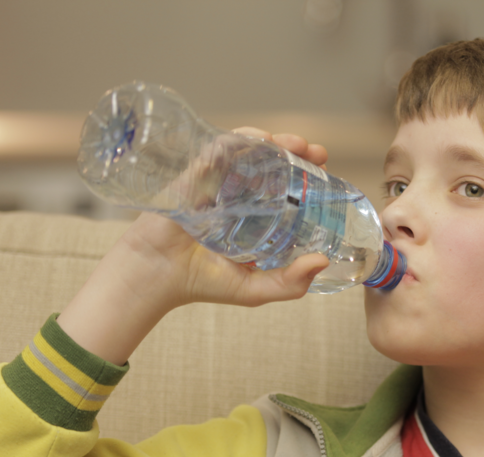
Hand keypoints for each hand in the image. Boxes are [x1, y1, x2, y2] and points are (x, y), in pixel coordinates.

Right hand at [57, 130, 331, 363]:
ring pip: (249, 152)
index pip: (283, 190)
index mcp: (251, 218)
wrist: (157, 277)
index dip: (306, 179)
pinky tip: (262, 140)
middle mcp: (235, 196)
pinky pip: (220, 149)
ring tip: (297, 144)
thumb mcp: (254, 289)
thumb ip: (289, 283)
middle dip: (296, 154)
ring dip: (275, 142)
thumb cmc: (201, 283)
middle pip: (270, 165)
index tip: (326, 173)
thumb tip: (322, 262)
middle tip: (317, 153)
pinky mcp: (195, 174)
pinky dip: (241, 140)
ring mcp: (214, 182)